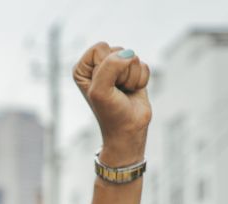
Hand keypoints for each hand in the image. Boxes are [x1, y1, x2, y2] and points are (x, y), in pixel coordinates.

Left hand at [73, 42, 150, 164]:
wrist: (127, 131)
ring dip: (131, 78)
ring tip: (123, 92)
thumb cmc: (110, 113)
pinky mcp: (133, 72)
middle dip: (120, 72)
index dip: (105, 66)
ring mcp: (117, 68)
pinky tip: (133, 91)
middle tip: (116, 91)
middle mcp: (98, 65)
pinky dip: (140, 80)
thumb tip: (128, 54)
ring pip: (132, 56)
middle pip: (117, 50)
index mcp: (83, 68)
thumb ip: (110, 66)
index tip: (105, 86)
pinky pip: (144, 65)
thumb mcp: (100, 90)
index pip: (99, 48)